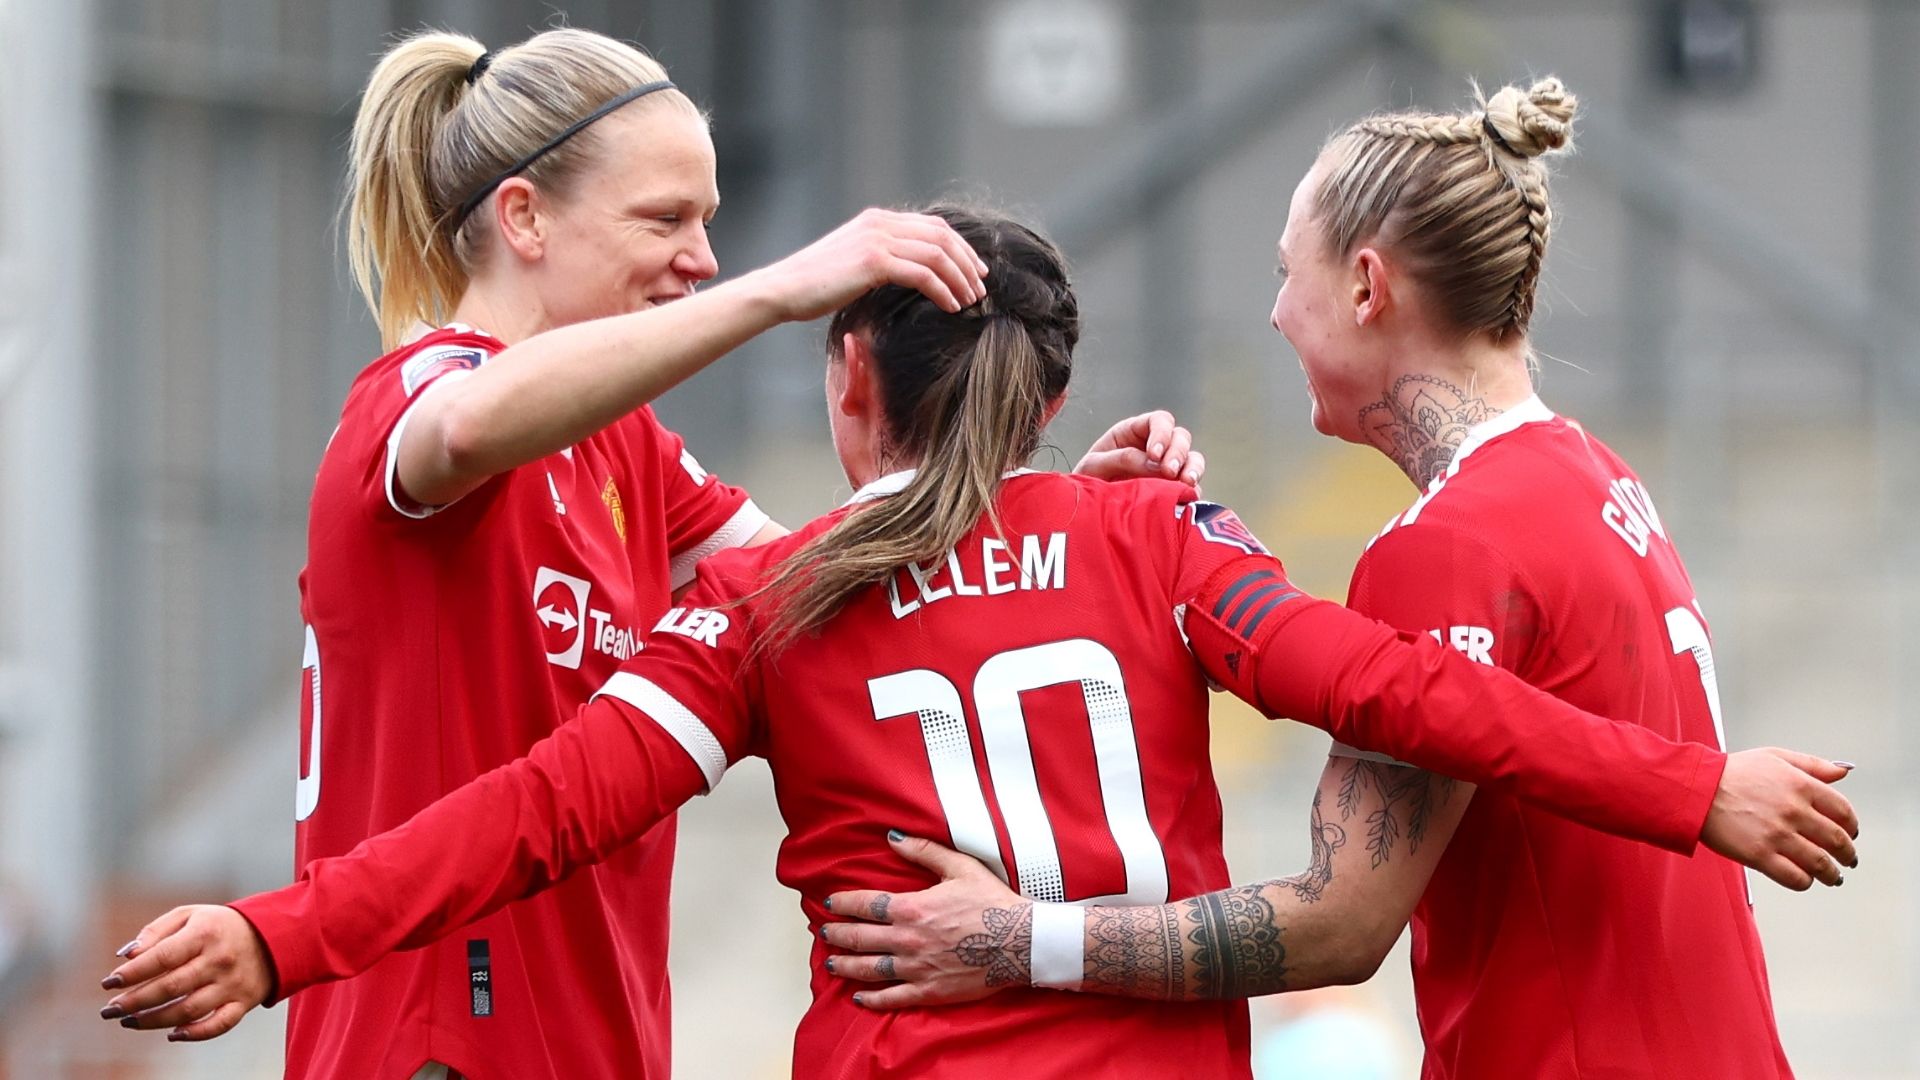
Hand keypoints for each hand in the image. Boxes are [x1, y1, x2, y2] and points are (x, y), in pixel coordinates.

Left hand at [98, 904, 272, 1041]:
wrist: (274, 935)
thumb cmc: (221, 926)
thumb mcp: (191, 915)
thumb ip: (156, 931)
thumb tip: (127, 956)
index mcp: (205, 933)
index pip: (161, 957)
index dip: (132, 973)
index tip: (108, 983)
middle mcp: (219, 960)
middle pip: (170, 987)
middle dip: (133, 1002)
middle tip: (110, 1010)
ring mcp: (232, 984)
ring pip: (187, 1010)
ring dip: (153, 1020)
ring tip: (129, 1021)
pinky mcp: (244, 1002)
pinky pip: (219, 1025)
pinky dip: (195, 1034)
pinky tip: (172, 1035)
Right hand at [756, 209, 988, 321]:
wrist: (784, 289)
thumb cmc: (814, 286)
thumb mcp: (853, 264)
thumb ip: (881, 259)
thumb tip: (908, 274)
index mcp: (877, 220)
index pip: (933, 226)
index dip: (960, 247)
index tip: (975, 271)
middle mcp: (880, 223)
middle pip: (942, 236)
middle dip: (967, 262)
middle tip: (981, 288)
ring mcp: (877, 239)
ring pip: (937, 254)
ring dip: (960, 278)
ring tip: (970, 301)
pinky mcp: (874, 261)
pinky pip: (923, 274)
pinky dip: (943, 290)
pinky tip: (951, 306)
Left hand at [820, 833, 1031, 1008]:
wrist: (1022, 941)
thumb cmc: (994, 901)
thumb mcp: (960, 866)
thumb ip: (923, 850)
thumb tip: (892, 837)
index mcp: (912, 908)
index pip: (866, 905)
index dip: (844, 903)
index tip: (830, 903)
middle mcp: (908, 940)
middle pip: (861, 938)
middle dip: (838, 934)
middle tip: (824, 932)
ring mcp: (917, 968)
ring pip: (870, 969)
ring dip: (846, 966)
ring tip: (831, 963)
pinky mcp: (931, 991)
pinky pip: (893, 998)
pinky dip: (872, 1000)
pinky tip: (859, 998)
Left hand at [1074, 410, 1204, 489]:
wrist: (1087, 509)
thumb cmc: (1087, 479)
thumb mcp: (1095, 464)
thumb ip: (1122, 459)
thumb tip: (1154, 464)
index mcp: (1134, 432)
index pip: (1159, 421)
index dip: (1162, 434)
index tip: (1154, 455)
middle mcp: (1155, 446)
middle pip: (1180, 437)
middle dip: (1178, 453)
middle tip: (1169, 472)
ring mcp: (1167, 467)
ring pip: (1192, 458)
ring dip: (1193, 468)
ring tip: (1187, 483)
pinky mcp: (1173, 489)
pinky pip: (1191, 486)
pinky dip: (1193, 491)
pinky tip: (1187, 498)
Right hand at [1703, 748, 1858, 890]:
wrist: (1695, 789)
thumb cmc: (1730, 773)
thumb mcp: (1774, 756)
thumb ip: (1812, 764)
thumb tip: (1842, 771)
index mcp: (1801, 785)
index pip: (1844, 812)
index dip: (1852, 826)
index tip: (1851, 832)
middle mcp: (1794, 811)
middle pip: (1838, 841)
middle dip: (1847, 854)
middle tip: (1847, 859)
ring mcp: (1778, 835)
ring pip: (1821, 864)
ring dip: (1832, 874)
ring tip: (1833, 877)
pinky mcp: (1760, 856)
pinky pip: (1795, 878)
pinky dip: (1805, 882)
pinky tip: (1804, 879)